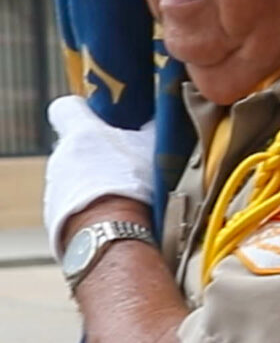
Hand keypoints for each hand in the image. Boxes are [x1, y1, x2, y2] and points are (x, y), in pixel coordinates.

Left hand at [44, 97, 155, 255]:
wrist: (113, 234)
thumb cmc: (134, 184)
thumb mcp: (152, 147)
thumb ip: (148, 127)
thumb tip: (161, 115)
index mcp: (79, 132)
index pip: (66, 108)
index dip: (83, 113)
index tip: (102, 122)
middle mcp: (59, 158)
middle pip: (73, 149)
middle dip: (95, 156)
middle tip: (126, 167)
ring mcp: (54, 190)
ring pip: (73, 180)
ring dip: (93, 186)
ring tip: (124, 200)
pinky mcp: (55, 220)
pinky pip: (73, 209)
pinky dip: (90, 212)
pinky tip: (113, 220)